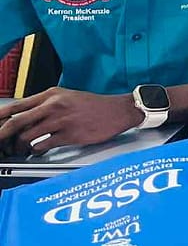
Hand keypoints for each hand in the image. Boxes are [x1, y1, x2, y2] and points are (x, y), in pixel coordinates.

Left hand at [0, 87, 141, 155]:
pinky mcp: (70, 135)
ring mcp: (61, 120)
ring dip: (19, 147)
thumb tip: (23, 118)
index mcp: (51, 94)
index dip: (0, 118)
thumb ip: (45, 105)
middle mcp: (54, 105)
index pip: (16, 106)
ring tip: (20, 150)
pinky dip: (35, 151)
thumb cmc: (93, 105)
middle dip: (2, 135)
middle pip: (16, 122)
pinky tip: (37, 151)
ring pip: (27, 136)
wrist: (118, 110)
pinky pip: (43, 145)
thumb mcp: (66, 97)